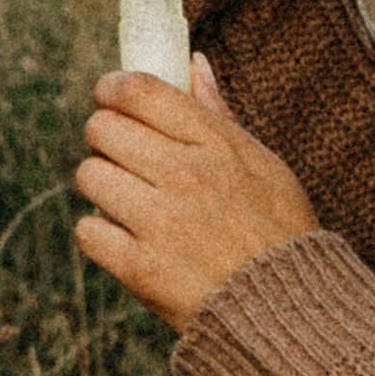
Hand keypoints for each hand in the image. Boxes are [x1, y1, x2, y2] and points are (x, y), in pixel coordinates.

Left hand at [74, 57, 317, 330]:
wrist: (287, 312)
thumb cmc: (277, 231)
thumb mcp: (263, 164)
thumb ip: (218, 115)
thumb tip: (192, 63)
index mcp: (216, 144)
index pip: (138, 91)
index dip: (111, 89)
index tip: (109, 97)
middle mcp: (186, 176)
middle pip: (102, 129)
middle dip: (105, 139)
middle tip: (122, 156)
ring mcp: (160, 222)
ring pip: (89, 175)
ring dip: (102, 186)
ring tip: (129, 201)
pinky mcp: (139, 267)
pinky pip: (87, 230)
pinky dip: (100, 234)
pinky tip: (127, 239)